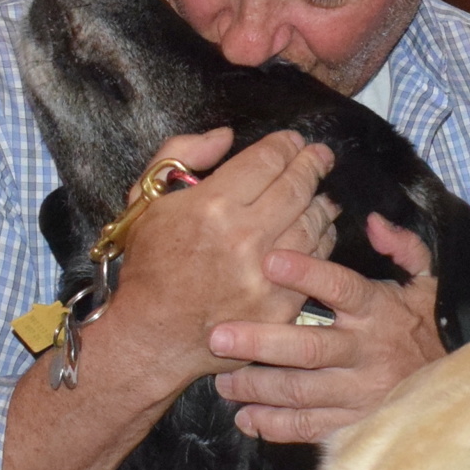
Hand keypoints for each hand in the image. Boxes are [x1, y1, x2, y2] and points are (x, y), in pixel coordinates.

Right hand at [107, 128, 336, 390]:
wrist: (152, 334)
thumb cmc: (149, 265)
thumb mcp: (146, 201)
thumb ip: (181, 156)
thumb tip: (225, 135)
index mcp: (212, 206)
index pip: (266, 161)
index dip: (285, 145)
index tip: (294, 142)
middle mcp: (245, 236)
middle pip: (297, 187)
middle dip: (312, 164)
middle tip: (321, 156)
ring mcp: (268, 272)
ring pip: (314, 222)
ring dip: (322, 201)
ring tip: (322, 193)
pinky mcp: (283, 303)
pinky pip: (317, 261)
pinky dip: (323, 240)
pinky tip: (320, 231)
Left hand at [211, 213, 442, 442]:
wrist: (458, 386)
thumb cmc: (429, 326)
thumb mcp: (428, 281)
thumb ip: (403, 247)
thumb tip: (373, 221)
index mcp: (379, 310)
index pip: (342, 287)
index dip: (308, 274)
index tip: (270, 260)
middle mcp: (366, 352)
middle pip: (308, 348)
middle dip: (260, 342)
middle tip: (218, 337)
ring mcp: (360, 391)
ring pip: (301, 391)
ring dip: (258, 386)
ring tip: (224, 381)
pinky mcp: (355, 422)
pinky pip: (310, 427)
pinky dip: (276, 425)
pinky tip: (247, 417)